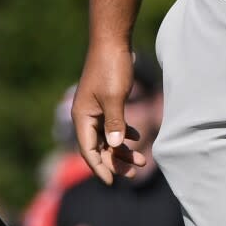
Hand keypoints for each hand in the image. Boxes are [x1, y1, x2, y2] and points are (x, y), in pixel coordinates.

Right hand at [73, 43, 146, 184]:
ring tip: (142, 160)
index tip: (111, 183)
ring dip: (122, 150)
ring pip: (107, 138)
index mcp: (83, 116)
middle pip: (98, 148)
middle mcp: (86, 116)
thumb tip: (115, 146)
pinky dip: (123, 134)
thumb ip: (115, 123)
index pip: (89, 150)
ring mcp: (95, 109)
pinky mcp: (104, 102)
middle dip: (115, 162)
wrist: (111, 42)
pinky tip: (137, 137)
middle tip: (134, 173)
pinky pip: (112, 125)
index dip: (99, 168)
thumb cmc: (111, 68)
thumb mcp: (115, 97)